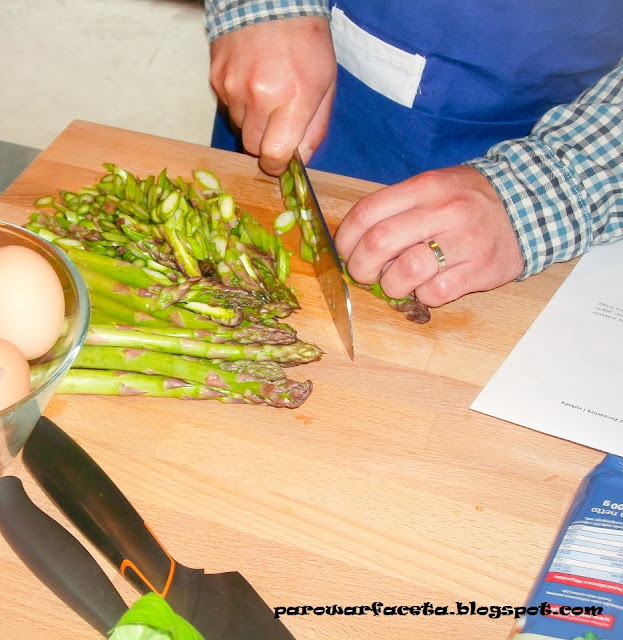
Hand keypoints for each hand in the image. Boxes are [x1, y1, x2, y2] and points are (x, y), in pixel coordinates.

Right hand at [210, 17, 336, 174]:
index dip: (277, 165)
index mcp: (292, 100)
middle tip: (276, 126)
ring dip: (252, 122)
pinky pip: (226, 107)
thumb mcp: (326, 87)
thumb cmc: (306, 43)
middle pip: (252, 147)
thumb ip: (315, 129)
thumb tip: (300, 160)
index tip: (281, 161)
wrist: (272, 0)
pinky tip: (251, 81)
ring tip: (265, 95)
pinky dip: (238, 103)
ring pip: (238, 128)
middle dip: (264, 144)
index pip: (273, 156)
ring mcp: (233, 87)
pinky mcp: (216, 78)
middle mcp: (259, 97)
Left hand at [334, 166, 524, 306]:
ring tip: (396, 284)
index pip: (366, 213)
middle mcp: (442, 210)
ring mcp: (463, 240)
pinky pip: (435, 293)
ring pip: (406, 271)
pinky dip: (422, 296)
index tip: (345, 253)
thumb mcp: (431, 188)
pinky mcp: (480, 269)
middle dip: (360, 267)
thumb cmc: (466, 201)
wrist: (528, 205)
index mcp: (423, 187)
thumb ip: (395, 210)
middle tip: (364, 275)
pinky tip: (426, 288)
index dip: (346, 240)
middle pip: (379, 243)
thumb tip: (354, 245)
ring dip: (390, 286)